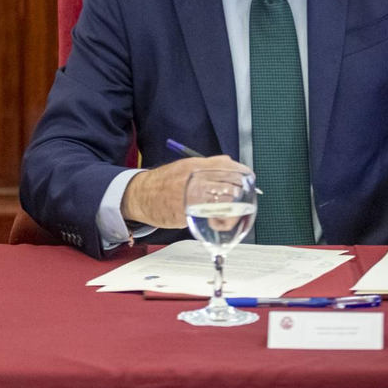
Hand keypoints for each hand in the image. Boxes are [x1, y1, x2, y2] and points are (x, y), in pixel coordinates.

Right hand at [121, 155, 247, 228]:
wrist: (139, 194)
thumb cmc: (163, 183)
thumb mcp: (184, 168)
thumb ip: (205, 168)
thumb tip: (229, 168)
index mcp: (195, 165)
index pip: (227, 165)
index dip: (242, 173)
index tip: (249, 180)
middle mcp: (194, 177)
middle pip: (229, 183)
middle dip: (240, 193)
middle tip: (243, 200)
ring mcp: (190, 194)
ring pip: (224, 200)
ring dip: (233, 209)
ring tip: (232, 214)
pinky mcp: (186, 211)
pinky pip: (210, 216)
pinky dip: (220, 219)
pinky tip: (218, 222)